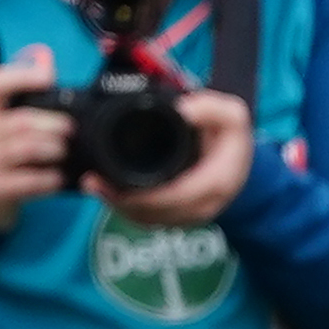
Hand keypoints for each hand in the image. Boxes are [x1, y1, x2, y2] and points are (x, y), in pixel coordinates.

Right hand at [0, 49, 72, 230]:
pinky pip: (32, 181)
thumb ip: (20, 86)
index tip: (47, 77)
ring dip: (56, 149)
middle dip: (55, 124)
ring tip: (66, 150)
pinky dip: (52, 178)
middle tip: (72, 129)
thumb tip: (43, 54)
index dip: (22, 76)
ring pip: (30, 149)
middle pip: (23, 121)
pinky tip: (59, 176)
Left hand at [100, 86, 254, 225]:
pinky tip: (108, 194)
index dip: (145, 193)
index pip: (177, 195)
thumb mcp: (233, 116)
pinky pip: (149, 221)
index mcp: (216, 183)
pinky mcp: (177, 219)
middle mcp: (203, 206)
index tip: (114, 179)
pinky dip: (127, 209)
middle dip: (122, 200)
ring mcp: (189, 216)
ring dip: (120, 206)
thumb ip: (214, 108)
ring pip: (149, 220)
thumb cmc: (230, 140)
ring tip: (95, 186)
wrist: (236, 164)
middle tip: (93, 182)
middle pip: (156, 212)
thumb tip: (183, 110)